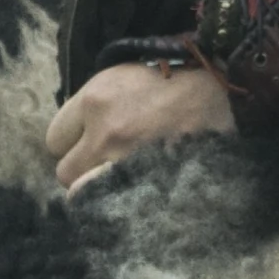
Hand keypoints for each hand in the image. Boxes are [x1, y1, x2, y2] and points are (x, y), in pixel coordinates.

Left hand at [45, 61, 234, 191]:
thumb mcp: (123, 74)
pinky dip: (122, 202)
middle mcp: (106, 132)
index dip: (72, 142)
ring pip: (85, 195)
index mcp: (95, 99)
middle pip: (66, 172)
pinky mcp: (152, 181)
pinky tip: (135, 193)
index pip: (54, 140)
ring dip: (97, 190)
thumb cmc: (174, 75)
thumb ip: (94, 103)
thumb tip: (77, 134)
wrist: (224, 87)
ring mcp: (128, 161)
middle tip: (103, 163)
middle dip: (82, 169)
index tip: (88, 140)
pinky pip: (116, 204)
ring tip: (118, 182)